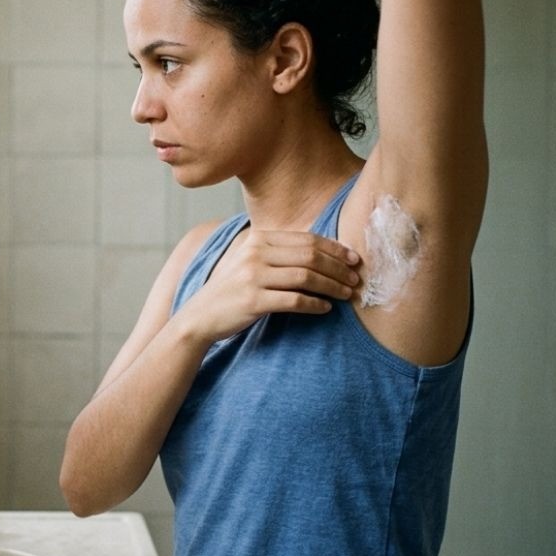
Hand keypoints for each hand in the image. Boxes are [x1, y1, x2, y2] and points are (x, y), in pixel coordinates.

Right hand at [179, 230, 361, 343]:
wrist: (200, 316)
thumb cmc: (232, 290)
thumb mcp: (250, 262)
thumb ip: (278, 253)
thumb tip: (322, 252)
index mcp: (257, 240)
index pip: (306, 239)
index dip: (335, 248)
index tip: (354, 259)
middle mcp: (255, 254)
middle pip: (310, 256)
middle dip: (338, 267)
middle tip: (355, 278)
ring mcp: (253, 277)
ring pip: (306, 277)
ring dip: (332, 286)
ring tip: (347, 294)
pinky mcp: (253, 301)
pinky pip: (294, 300)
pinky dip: (315, 304)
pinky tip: (325, 308)